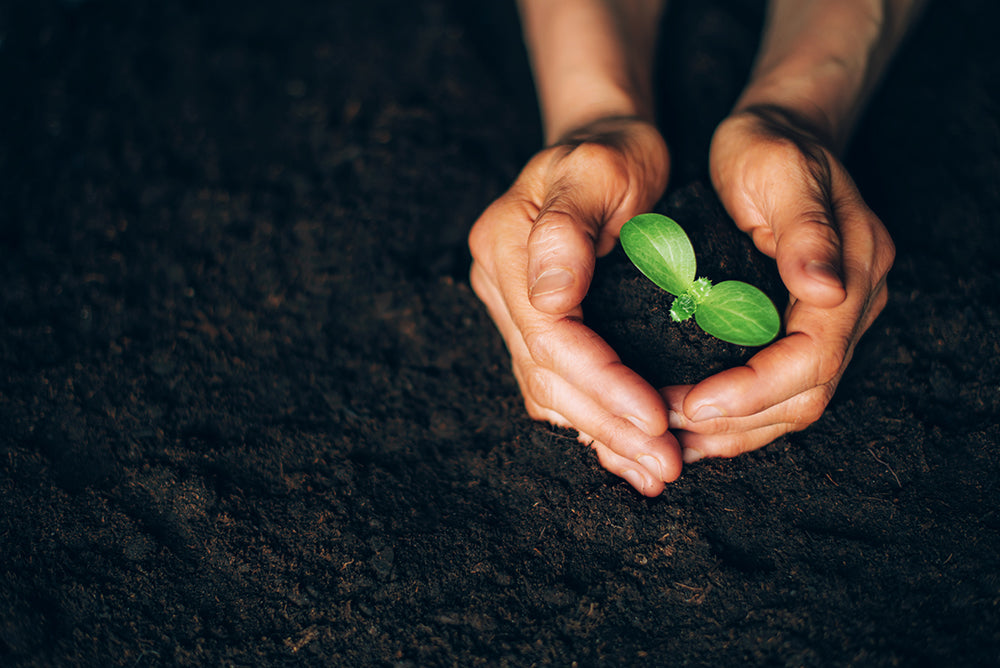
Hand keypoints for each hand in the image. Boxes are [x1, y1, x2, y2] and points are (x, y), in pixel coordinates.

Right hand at [469, 117, 680, 494]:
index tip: (657, 417)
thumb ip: (568, 230)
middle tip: (666, 464)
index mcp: (505, 245)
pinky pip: (555, 384)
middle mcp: (498, 284)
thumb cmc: (612, 150)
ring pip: (548, 390)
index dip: (603, 383)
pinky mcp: (533, 323)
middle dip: (608, 425)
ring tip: (653, 470)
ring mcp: (510, 307)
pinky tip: (625, 452)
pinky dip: (592, 422)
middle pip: (547, 375)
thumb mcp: (599, 169)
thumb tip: (550, 302)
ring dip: (602, 437)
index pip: (551, 336)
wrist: (602, 143)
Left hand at [665, 105, 894, 460]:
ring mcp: (831, 320)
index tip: (693, 404)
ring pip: (792, 402)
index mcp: (854, 273)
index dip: (752, 392)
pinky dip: (736, 412)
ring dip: (734, 430)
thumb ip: (806, 231)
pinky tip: (691, 420)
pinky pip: (777, 386)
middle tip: (667, 428)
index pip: (811, 361)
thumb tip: (826, 293)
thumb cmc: (770, 144)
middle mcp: (851, 306)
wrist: (779, 130)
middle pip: (804, 396)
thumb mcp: (780, 171)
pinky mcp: (802, 324)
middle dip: (736, 422)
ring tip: (672, 439)